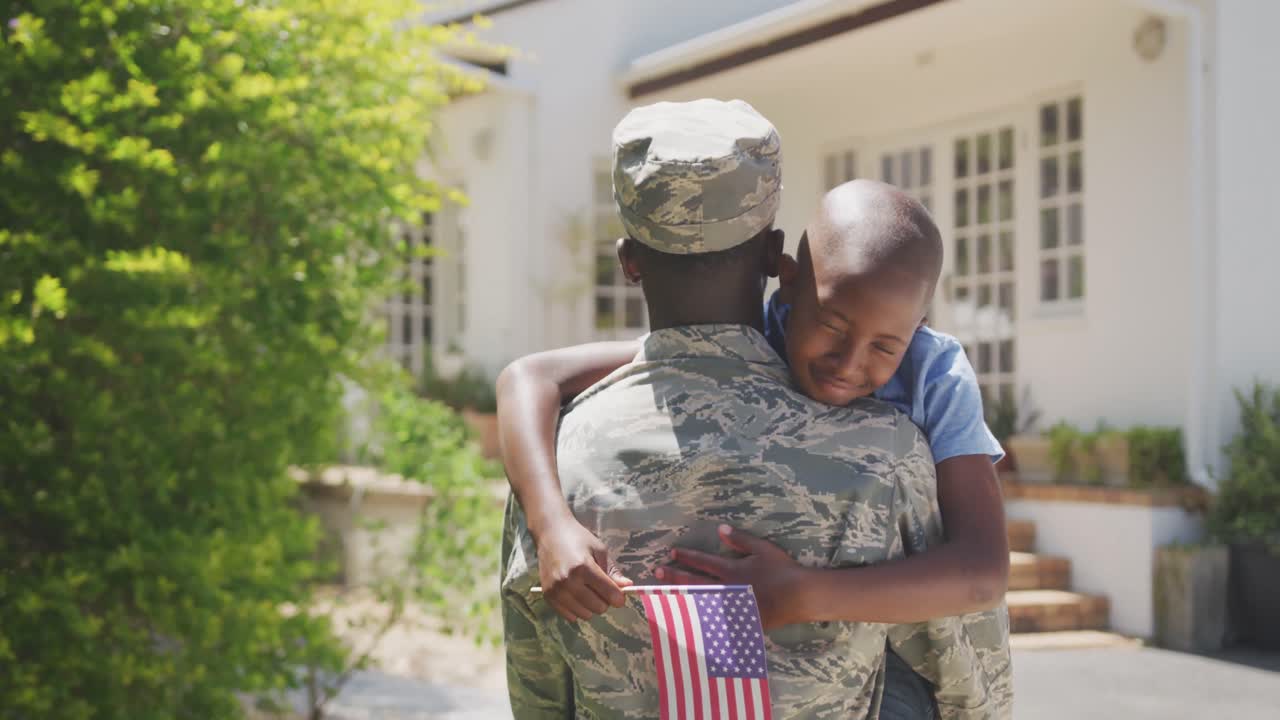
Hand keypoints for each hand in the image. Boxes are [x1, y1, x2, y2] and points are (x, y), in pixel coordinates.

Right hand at [535, 516, 632, 622]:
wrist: (550, 532)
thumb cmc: (578, 538)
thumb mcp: (599, 550)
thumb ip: (612, 571)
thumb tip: (627, 587)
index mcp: (583, 567)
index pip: (609, 594)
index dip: (619, 597)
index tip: (620, 595)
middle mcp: (568, 581)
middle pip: (599, 607)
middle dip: (605, 600)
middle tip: (600, 588)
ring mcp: (556, 591)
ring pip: (585, 615)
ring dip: (591, 606)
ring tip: (587, 590)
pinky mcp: (548, 596)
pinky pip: (570, 616)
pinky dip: (577, 609)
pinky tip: (576, 595)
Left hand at [656, 524, 808, 629]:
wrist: (798, 596)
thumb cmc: (782, 569)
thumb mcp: (762, 548)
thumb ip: (740, 539)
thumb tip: (720, 529)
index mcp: (731, 570)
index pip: (702, 562)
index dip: (685, 557)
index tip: (671, 553)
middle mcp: (726, 589)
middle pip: (694, 582)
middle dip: (674, 576)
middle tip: (656, 572)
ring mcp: (729, 608)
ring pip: (699, 602)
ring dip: (680, 596)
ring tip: (663, 593)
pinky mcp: (736, 622)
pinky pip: (712, 621)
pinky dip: (697, 619)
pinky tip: (686, 618)